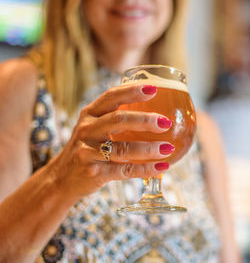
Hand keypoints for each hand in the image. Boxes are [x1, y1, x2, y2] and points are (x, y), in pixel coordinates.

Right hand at [45, 84, 171, 197]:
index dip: (132, 91)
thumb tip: (156, 112)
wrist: (62, 178)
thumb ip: (116, 119)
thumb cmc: (88, 148)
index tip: (154, 89)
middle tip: (166, 122)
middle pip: (118, 120)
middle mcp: (86, 130)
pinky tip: (162, 166)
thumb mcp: (94, 128)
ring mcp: (87, 152)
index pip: (111, 97)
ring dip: (148, 149)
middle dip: (144, 120)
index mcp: (89, 114)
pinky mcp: (93, 173)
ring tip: (168, 148)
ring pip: (122, 149)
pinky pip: (124, 171)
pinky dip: (145, 169)